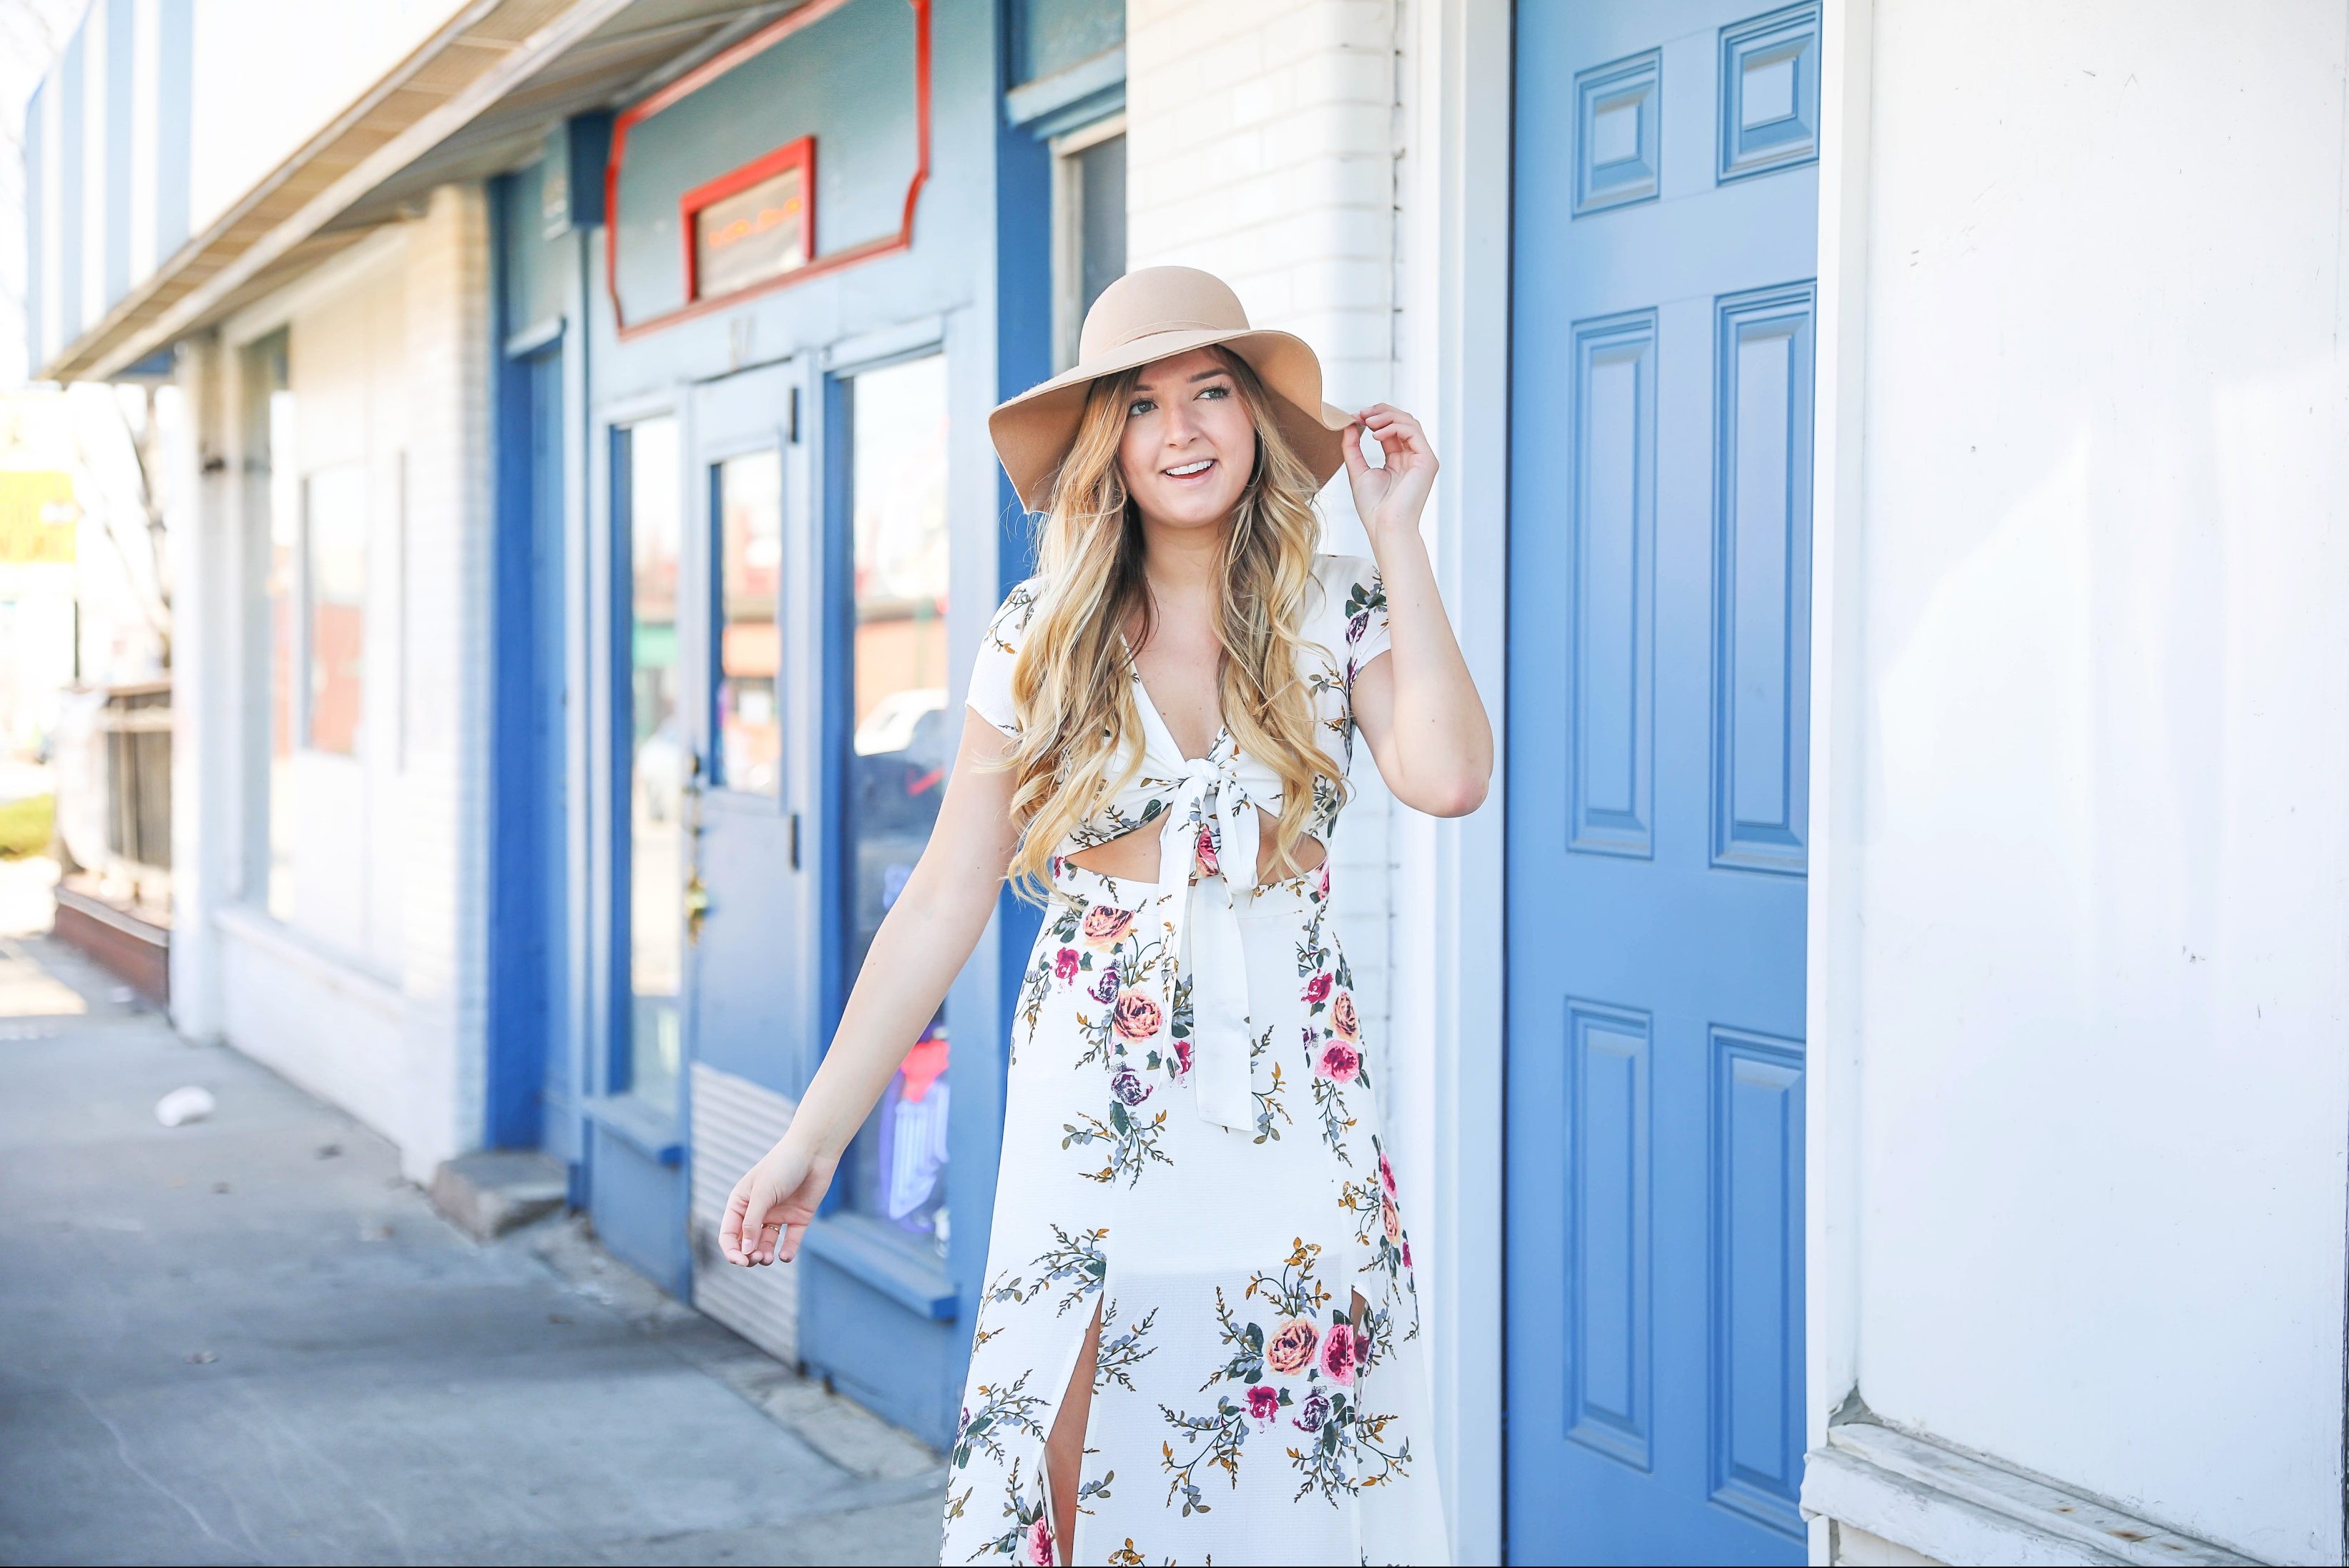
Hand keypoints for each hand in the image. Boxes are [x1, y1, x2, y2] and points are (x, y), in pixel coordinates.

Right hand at [719, 1139, 835, 1266]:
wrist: (815, 1151)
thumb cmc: (784, 1165)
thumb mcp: (763, 1192)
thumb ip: (753, 1222)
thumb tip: (745, 1250)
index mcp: (741, 1202)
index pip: (729, 1234)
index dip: (732, 1250)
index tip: (740, 1261)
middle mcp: (758, 1211)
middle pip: (746, 1243)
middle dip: (749, 1255)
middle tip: (757, 1259)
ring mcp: (778, 1215)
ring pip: (766, 1244)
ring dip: (765, 1255)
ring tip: (769, 1258)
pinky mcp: (798, 1218)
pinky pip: (790, 1240)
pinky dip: (787, 1251)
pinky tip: (785, 1256)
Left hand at [1342, 403, 1437, 539]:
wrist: (1385, 526)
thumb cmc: (1373, 508)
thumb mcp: (1357, 470)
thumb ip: (1353, 448)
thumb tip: (1349, 425)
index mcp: (1398, 460)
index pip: (1389, 429)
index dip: (1373, 418)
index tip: (1354, 417)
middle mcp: (1412, 457)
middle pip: (1402, 421)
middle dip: (1381, 412)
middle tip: (1361, 413)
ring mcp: (1421, 458)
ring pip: (1409, 422)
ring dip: (1386, 416)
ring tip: (1367, 421)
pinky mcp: (1427, 461)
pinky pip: (1413, 432)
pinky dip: (1394, 427)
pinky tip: (1376, 434)